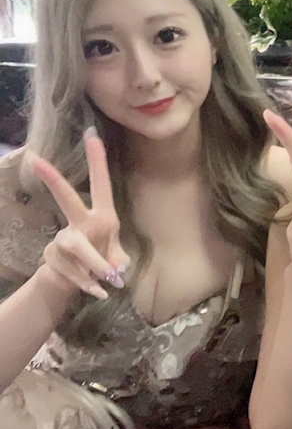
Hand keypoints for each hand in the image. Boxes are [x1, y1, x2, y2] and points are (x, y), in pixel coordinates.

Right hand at [30, 129, 130, 299]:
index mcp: (102, 217)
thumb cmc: (102, 261)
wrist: (74, 284)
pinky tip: (100, 293)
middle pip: (66, 199)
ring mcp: (63, 239)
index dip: (97, 161)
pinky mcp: (53, 257)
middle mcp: (79, 223)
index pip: (101, 185)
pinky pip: (74, 271)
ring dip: (95, 263)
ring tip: (110, 280)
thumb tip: (117, 270)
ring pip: (77, 246)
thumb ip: (120, 261)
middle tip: (34, 159)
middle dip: (53, 180)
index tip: (92, 135)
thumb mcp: (118, 258)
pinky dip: (89, 284)